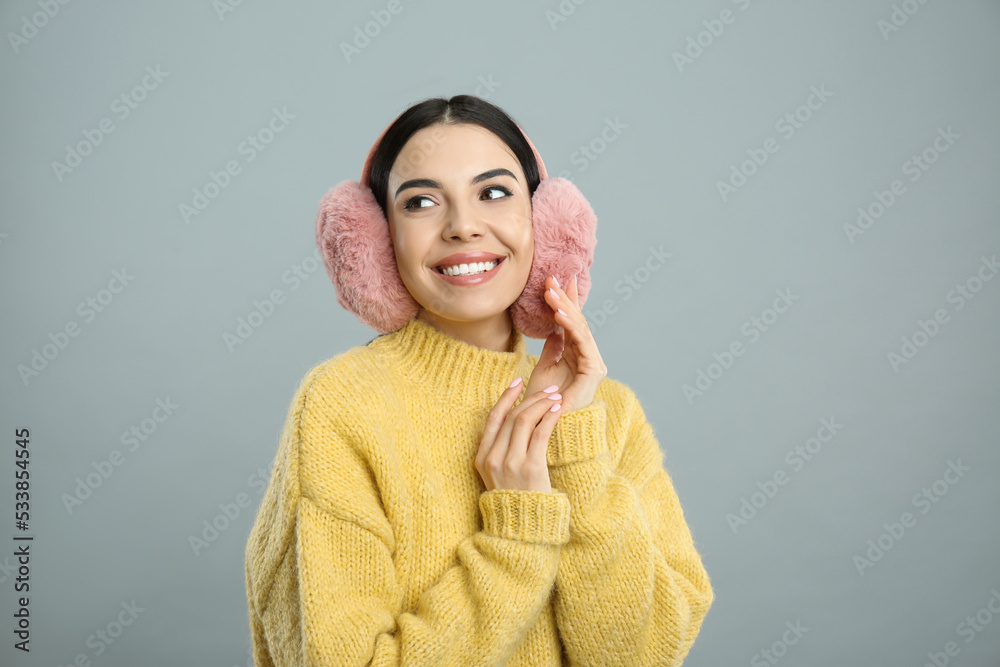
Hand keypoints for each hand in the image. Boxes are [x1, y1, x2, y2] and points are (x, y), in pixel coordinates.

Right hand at [475, 380, 563, 492]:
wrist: (524, 529)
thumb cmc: (517, 501)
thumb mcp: (499, 476)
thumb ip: (503, 451)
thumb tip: (519, 420)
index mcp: (482, 458)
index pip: (492, 418)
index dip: (505, 397)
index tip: (518, 382)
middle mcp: (493, 458)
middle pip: (511, 416)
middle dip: (531, 397)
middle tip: (549, 388)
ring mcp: (511, 463)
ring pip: (525, 420)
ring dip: (542, 403)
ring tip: (556, 397)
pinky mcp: (531, 468)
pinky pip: (541, 433)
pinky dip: (549, 417)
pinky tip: (558, 410)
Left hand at [523, 275, 607, 413]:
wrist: (545, 427)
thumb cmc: (543, 402)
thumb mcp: (544, 368)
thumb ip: (552, 348)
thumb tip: (554, 330)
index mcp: (575, 354)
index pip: (570, 323)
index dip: (565, 301)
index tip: (556, 280)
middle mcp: (587, 357)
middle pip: (576, 322)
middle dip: (564, 298)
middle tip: (551, 278)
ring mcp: (593, 364)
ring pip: (579, 329)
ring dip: (565, 308)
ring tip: (551, 292)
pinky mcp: (593, 372)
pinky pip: (582, 344)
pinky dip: (570, 327)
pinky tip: (559, 314)